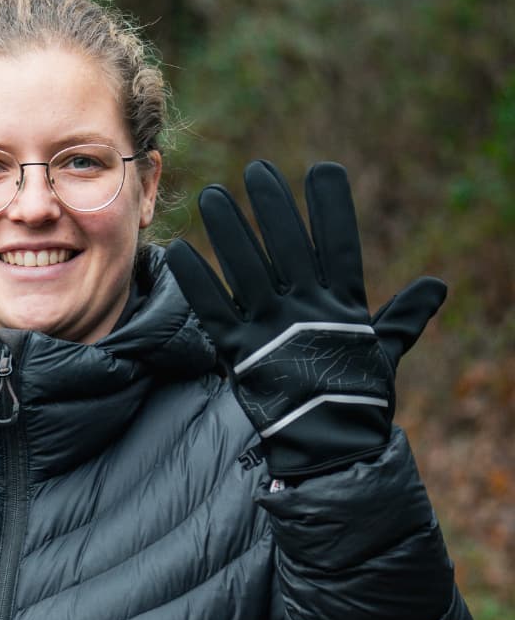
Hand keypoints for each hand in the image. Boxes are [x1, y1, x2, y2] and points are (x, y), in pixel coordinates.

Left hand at [166, 160, 444, 478]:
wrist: (329, 449)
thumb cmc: (358, 398)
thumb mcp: (384, 351)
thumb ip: (403, 315)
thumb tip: (436, 286)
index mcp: (343, 307)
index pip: (341, 244)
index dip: (332, 207)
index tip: (323, 170)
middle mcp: (306, 311)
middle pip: (287, 245)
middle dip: (273, 206)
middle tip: (256, 170)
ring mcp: (270, 330)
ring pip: (245, 268)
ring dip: (228, 230)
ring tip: (210, 195)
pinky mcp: (239, 352)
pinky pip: (213, 309)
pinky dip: (197, 280)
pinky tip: (182, 251)